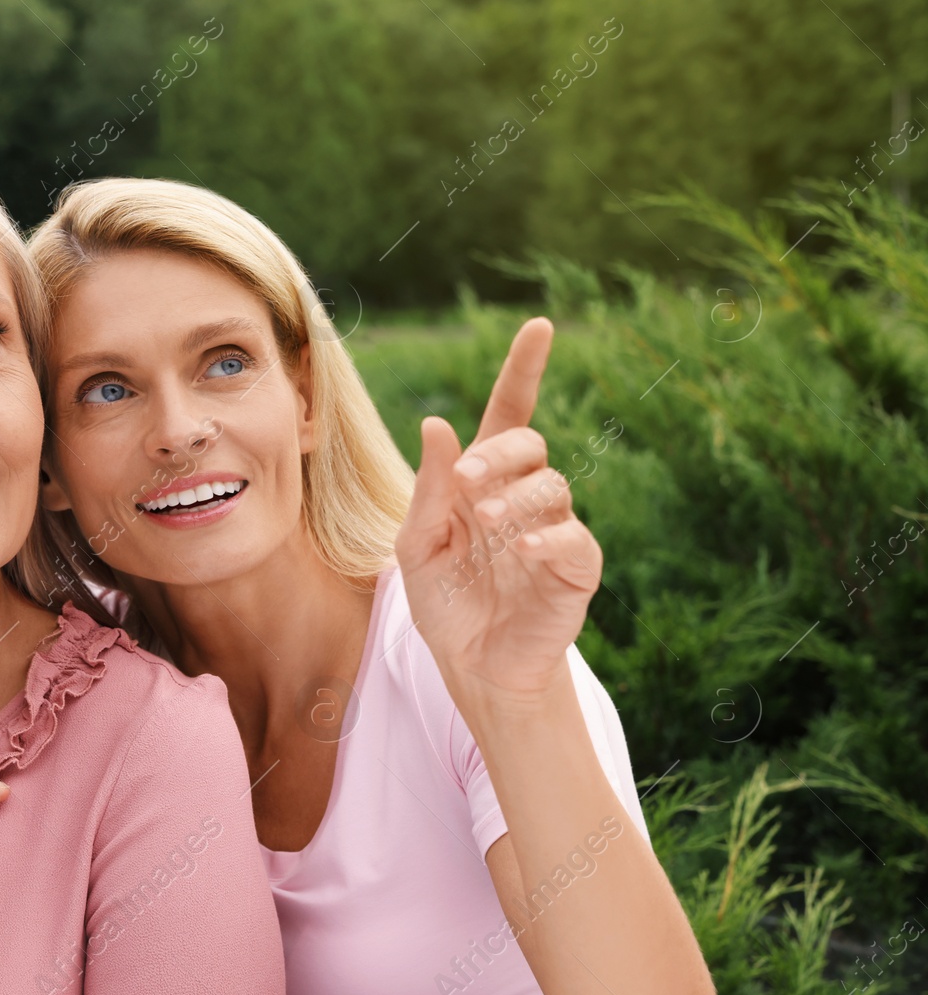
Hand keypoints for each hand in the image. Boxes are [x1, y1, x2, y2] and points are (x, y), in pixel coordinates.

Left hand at [394, 318, 602, 711]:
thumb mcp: (418, 546)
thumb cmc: (445, 604)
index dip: (523, 371)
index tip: (539, 326)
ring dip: (517, 496)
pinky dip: (549, 537)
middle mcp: (522, 498)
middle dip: (499, 452)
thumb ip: (429, 489)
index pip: (507, 416)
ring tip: (487, 521)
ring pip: (552, 487)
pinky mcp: (576, 569)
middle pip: (528, 443)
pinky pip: (574, 539)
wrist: (471, 667)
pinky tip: (522, 548)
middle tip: (468, 481)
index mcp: (481, 483)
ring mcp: (554, 530)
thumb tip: (437, 422)